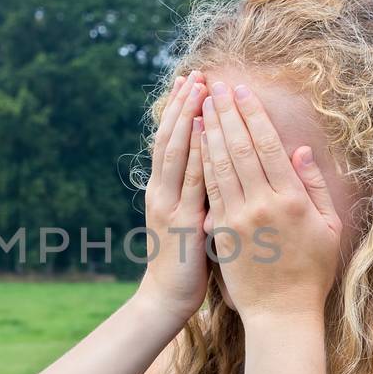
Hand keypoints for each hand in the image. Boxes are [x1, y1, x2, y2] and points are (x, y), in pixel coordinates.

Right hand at [134, 73, 209, 326]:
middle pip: (170, 138)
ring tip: (198, 88)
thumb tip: (211, 170)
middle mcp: (161, 192)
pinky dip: (196, 152)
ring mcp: (168, 205)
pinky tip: (204, 129)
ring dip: (187, 117)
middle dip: (183, 105)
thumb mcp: (189, 223)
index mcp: (163, 192)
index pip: (170, 142)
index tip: (191, 83)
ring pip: (176, 152)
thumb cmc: (185, 266)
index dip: (178, 112)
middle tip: (195, 73)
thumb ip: (197, 196)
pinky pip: (191, 180)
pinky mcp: (181, 221)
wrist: (166, 300)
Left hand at [199, 80, 341, 326]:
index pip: (268, 146)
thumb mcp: (328, 228)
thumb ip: (314, 187)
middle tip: (215, 86)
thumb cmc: (311, 271)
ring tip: (201, 104)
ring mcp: (238, 219)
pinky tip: (196, 143)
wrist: (281, 313)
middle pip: (240, 148)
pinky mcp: (219, 233)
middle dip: (226, 114)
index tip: (242, 91)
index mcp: (292, 200)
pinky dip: (201, 163)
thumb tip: (301, 150)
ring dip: (210, 131)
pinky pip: (208, 190)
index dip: (253, 115)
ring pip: (220, 165)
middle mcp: (263, 205)